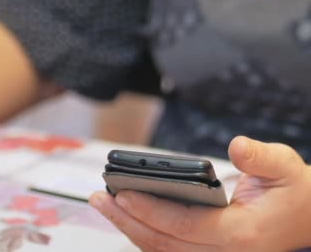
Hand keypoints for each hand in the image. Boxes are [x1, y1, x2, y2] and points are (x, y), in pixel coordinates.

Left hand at [89, 136, 310, 250]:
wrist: (307, 216)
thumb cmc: (293, 190)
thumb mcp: (285, 165)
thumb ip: (261, 157)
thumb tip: (235, 147)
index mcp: (243, 235)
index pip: (187, 226)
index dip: (151, 210)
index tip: (121, 193)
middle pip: (165, 243)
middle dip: (127, 221)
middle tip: (97, 197)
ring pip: (162, 250)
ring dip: (129, 228)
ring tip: (101, 203)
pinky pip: (168, 249)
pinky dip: (143, 233)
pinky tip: (122, 214)